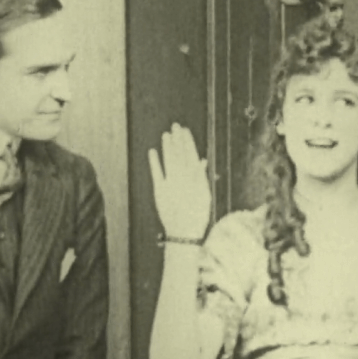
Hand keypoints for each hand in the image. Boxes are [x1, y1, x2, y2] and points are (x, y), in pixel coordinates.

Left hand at [148, 123, 211, 240]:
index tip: (184, 131)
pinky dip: (154, 162)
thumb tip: (201, 161)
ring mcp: (171, 184)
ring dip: (167, 147)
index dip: (187, 142)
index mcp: (195, 179)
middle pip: (180, 155)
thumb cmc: (197, 215)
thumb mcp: (204, 195)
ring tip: (166, 135)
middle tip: (175, 126)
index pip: (191, 155)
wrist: (184, 232)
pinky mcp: (159, 191)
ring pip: (169, 161)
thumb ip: (201, 177)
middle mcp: (183, 179)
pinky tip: (152, 151)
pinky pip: (157, 173)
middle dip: (177, 140)